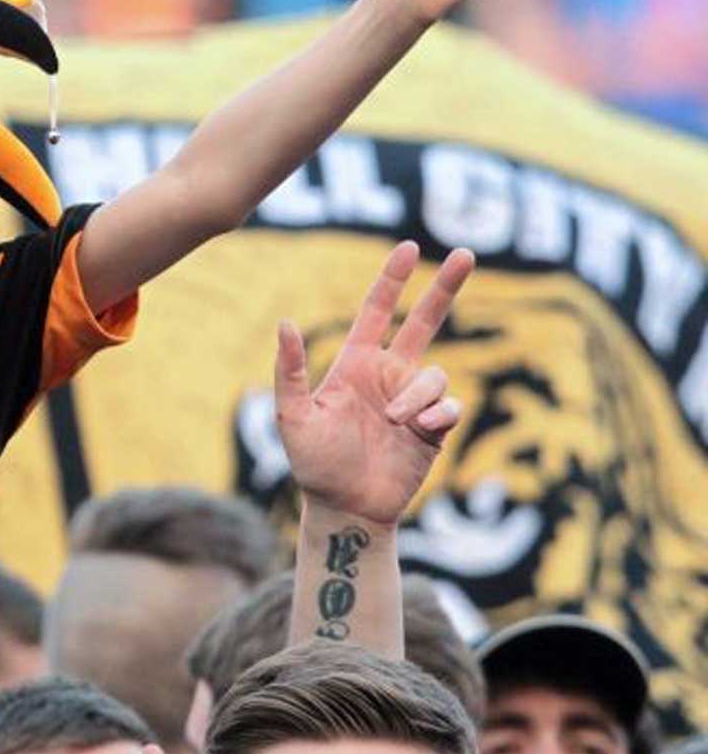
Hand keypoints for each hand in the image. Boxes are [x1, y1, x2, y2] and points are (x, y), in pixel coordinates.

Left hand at [277, 241, 472, 527]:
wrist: (345, 506)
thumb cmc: (314, 463)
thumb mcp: (292, 416)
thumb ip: (290, 370)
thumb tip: (285, 321)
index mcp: (356, 365)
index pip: (378, 312)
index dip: (392, 280)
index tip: (410, 248)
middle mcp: (389, 376)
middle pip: (424, 321)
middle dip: (445, 287)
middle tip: (468, 253)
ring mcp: (414, 400)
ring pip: (434, 374)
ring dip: (416, 395)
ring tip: (393, 422)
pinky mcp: (435, 427)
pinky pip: (450, 406)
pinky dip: (436, 414)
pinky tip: (418, 430)